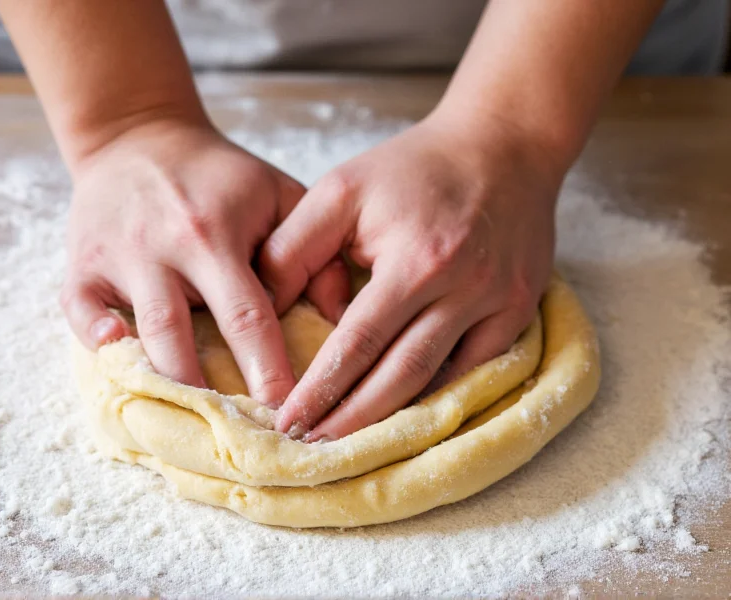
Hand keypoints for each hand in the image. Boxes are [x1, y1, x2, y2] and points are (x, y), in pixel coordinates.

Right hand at [60, 118, 346, 406]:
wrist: (141, 137)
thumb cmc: (221, 176)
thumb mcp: (279, 194)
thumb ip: (314, 251)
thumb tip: (346, 318)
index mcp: (218, 234)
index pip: (250, 314)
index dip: (270, 369)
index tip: (291, 413)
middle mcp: (166, 247)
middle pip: (188, 332)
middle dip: (214, 390)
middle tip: (240, 437)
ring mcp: (119, 254)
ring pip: (139, 330)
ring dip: (165, 379)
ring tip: (189, 423)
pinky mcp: (83, 261)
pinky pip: (79, 309)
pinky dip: (94, 337)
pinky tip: (117, 357)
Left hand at [260, 112, 564, 438]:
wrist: (502, 147)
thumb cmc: (414, 168)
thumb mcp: (343, 189)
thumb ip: (296, 245)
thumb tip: (265, 304)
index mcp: (414, 259)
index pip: (358, 342)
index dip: (321, 388)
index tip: (288, 421)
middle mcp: (463, 289)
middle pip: (400, 376)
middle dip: (352, 419)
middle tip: (313, 449)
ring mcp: (498, 303)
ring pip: (440, 380)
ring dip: (392, 418)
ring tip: (351, 442)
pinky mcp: (520, 310)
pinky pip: (478, 368)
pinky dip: (441, 394)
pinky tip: (407, 412)